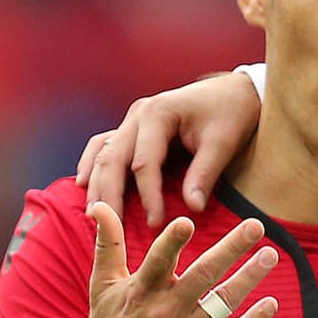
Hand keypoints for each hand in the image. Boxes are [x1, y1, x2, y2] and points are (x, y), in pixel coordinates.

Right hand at [76, 70, 264, 228]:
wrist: (233, 91)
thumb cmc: (231, 113)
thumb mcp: (223, 142)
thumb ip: (204, 174)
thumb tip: (192, 208)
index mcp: (158, 113)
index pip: (144, 162)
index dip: (148, 195)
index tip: (155, 224)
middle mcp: (138, 114)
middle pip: (113, 158)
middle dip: (110, 194)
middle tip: (108, 227)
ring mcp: (132, 120)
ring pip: (103, 153)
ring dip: (96, 184)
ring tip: (92, 214)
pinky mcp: (133, 128)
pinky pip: (104, 146)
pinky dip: (93, 165)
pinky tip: (83, 185)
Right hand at [77, 202, 278, 317]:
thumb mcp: (102, 288)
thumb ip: (108, 245)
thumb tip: (101, 205)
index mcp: (140, 292)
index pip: (157, 262)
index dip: (172, 243)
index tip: (187, 222)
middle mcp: (163, 314)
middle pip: (202, 275)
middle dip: (231, 248)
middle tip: (256, 226)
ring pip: (223, 302)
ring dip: (249, 277)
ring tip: (270, 255)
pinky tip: (271, 303)